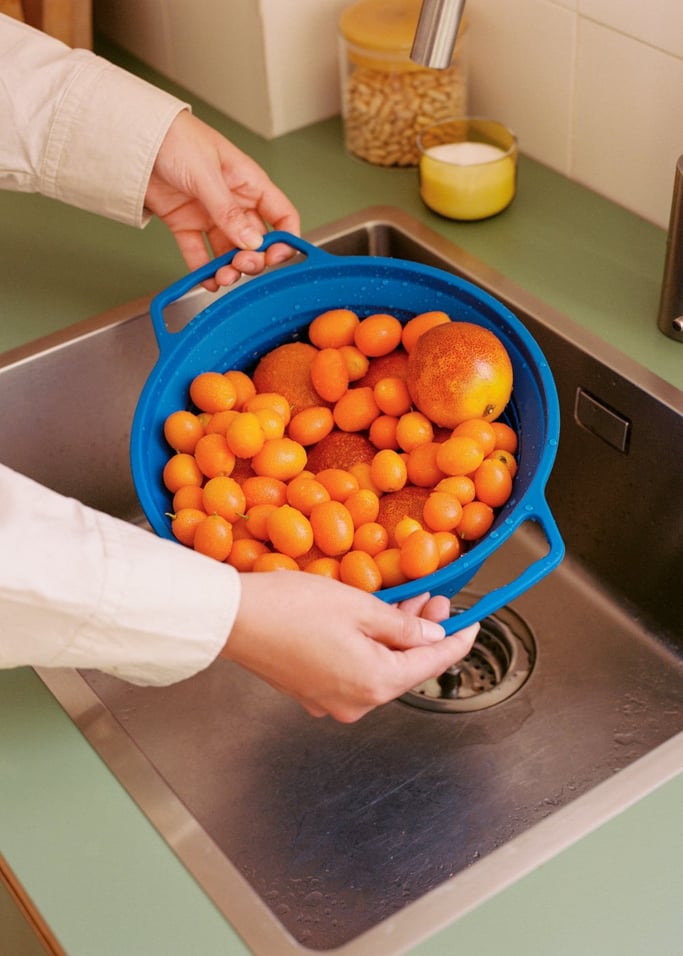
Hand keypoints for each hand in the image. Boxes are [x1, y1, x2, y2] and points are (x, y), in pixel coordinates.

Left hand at [145, 110, 299, 289]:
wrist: (133, 135)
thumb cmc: (175, 136)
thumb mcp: (206, 173)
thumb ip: (228, 210)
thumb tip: (252, 241)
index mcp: (249, 183)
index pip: (282, 216)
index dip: (285, 239)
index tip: (276, 257)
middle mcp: (233, 201)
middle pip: (255, 240)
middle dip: (252, 259)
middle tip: (241, 266)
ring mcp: (210, 214)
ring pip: (228, 251)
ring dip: (229, 269)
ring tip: (223, 277)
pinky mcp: (186, 224)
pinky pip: (199, 253)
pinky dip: (203, 270)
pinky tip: (207, 280)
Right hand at [222, 572, 478, 722]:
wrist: (234, 619)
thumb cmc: (293, 607)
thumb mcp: (360, 606)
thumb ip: (403, 627)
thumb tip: (433, 638)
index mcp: (374, 682)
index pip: (432, 664)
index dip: (457, 641)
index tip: (473, 625)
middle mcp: (356, 702)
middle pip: (405, 668)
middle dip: (423, 634)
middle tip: (437, 602)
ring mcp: (331, 702)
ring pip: (379, 669)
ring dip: (395, 638)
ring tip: (408, 604)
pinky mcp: (311, 693)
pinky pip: (353, 671)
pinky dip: (369, 647)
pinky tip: (372, 621)